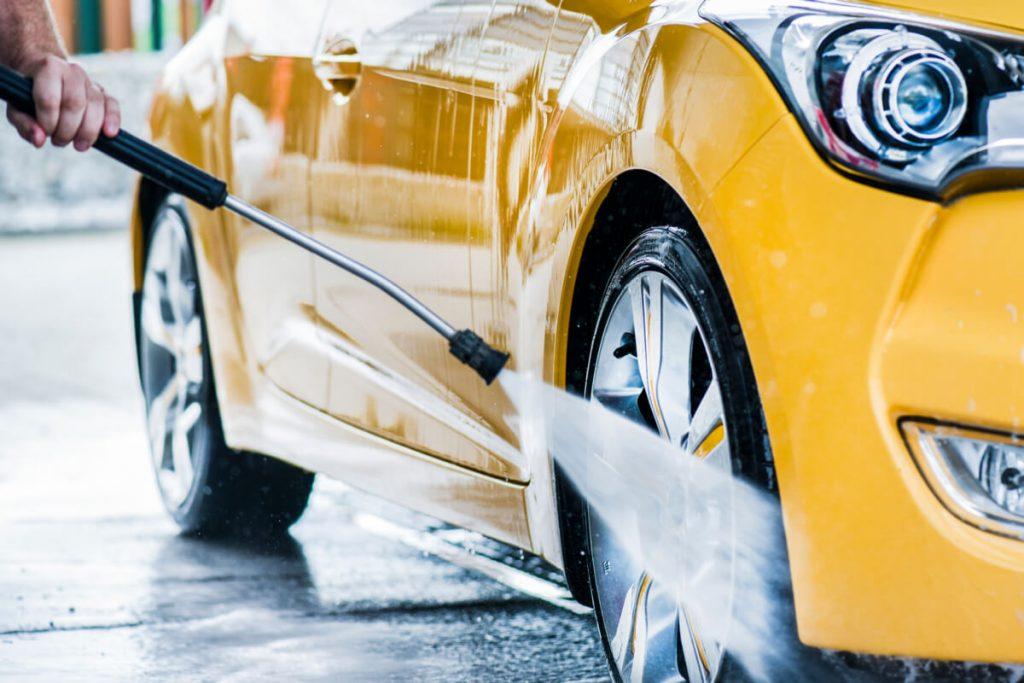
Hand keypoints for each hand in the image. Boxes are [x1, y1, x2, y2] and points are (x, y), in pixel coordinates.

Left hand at [5, 54, 120, 150]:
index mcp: (48, 68)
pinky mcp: (104, 94)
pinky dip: (113, 120)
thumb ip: (24, 124)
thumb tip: (40, 139)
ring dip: (87, 132)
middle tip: (58, 141)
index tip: (45, 132)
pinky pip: (113, 105)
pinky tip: (109, 134)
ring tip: (78, 145)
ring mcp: (90, 82)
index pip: (50, 99)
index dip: (48, 122)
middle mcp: (73, 71)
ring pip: (96, 107)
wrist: (45, 76)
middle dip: (68, 130)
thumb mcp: (17, 107)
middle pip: (75, 104)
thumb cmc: (30, 95)